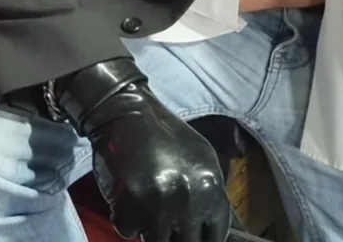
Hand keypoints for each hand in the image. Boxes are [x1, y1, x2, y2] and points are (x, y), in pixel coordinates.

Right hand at [86, 84, 229, 241]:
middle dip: (176, 235)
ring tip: (146, 202)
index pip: (216, 234)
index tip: (193, 234)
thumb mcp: (200, 159)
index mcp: (209, 185)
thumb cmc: (164, 135)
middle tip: (165, 217)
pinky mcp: (128, 207)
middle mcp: (187, 199)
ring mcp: (157, 205)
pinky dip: (126, 220)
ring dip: (150, 229)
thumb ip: (209, 195)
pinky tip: (129, 195)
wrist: (126, 113)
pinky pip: (128, 231)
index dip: (203, 236)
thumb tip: (210, 228)